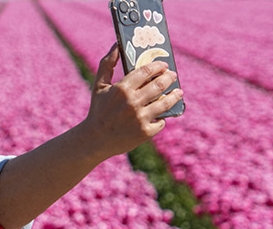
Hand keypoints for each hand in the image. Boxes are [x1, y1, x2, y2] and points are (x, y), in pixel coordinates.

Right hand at [80, 42, 183, 158]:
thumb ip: (107, 63)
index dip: (158, 66)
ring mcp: (140, 118)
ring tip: (179, 92)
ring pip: (165, 102)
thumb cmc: (98, 109)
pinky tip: (163, 114)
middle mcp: (132, 102)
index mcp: (122, 89)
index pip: (146, 71)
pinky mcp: (145, 132)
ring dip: (175, 95)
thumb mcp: (99, 85)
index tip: (163, 65)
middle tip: (173, 76)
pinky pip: (161, 121)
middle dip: (169, 78)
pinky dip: (163, 117)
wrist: (94, 139)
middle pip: (159, 85)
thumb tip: (117, 44)